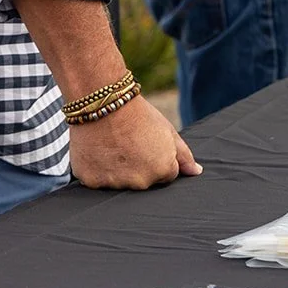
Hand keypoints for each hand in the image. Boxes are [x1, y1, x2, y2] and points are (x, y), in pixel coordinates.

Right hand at [69, 95, 202, 189]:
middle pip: (143, 182)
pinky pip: (97, 180)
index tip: (146, 144)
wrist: (104, 103)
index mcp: (162, 170)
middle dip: (139, 166)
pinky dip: (97, 170)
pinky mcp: (91, 181)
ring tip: (113, 145)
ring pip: (120, 182)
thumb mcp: (167, 131)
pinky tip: (98, 151)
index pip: (166, 175)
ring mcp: (115, 184)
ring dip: (117, 170)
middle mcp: (141, 182)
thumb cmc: (138, 115)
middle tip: (129, 144)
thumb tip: (196, 172)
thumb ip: (184, 155)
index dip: (157, 158)